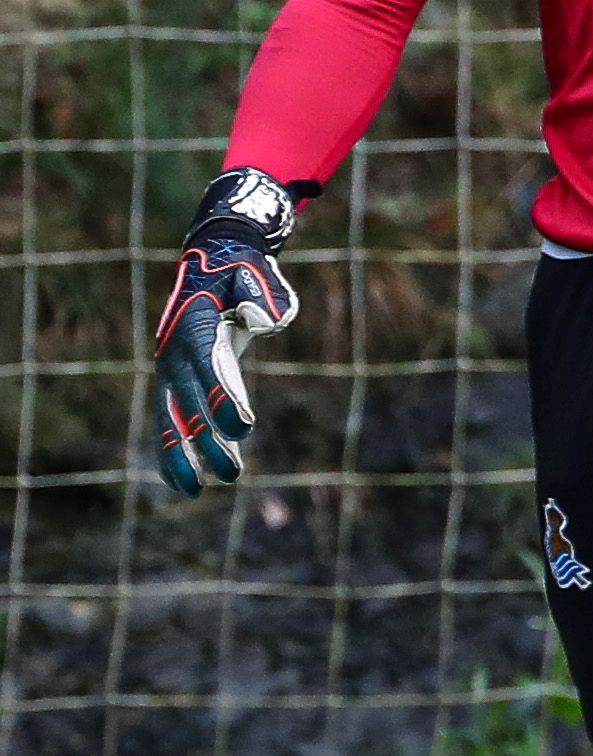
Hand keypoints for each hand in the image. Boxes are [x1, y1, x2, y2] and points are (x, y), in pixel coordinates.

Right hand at [147, 168, 302, 496]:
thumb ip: (261, 297)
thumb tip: (261, 324)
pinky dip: (174, 449)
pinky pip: (169, 420)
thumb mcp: (256, 275)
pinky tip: (189, 483)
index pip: (209, 369)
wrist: (212, 265)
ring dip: (182, 455)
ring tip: (200, 490)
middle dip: (205, 441)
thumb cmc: (243, 274)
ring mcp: (169, 369)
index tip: (244, 428)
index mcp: (196, 328)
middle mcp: (175, 353)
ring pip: (169, 419)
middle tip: (231, 475)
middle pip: (186, 404)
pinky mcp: (174, 381)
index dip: (222, 399)